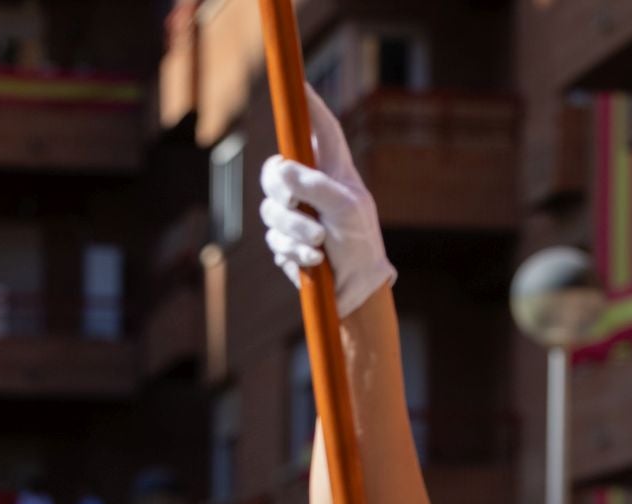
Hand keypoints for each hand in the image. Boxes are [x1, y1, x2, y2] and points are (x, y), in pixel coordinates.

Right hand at [259, 84, 395, 317]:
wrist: (356, 289)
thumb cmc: (360, 242)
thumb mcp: (346, 208)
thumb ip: (315, 185)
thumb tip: (281, 169)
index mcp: (332, 169)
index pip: (319, 128)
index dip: (308, 106)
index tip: (298, 86)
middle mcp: (310, 187)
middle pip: (275, 169)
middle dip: (281, 187)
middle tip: (295, 200)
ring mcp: (295, 214)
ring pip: (270, 209)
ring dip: (294, 226)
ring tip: (319, 240)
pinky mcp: (284, 241)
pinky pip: (274, 238)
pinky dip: (293, 249)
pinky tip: (316, 258)